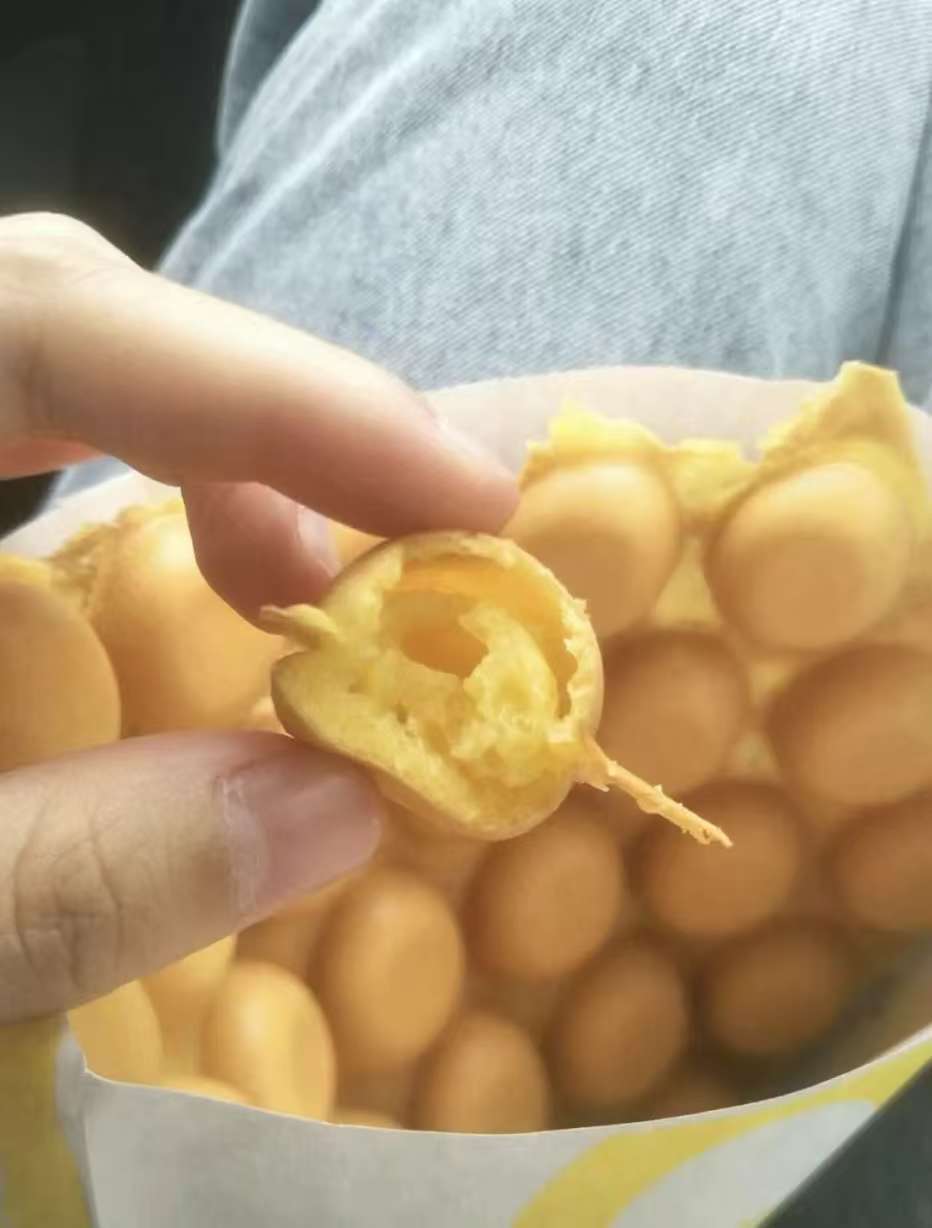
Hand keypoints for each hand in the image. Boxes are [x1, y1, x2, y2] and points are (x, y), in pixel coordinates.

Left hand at [0, 213, 516, 1020]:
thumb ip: (75, 875)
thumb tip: (332, 811)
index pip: (52, 320)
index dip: (276, 396)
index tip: (467, 504)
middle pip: (77, 313)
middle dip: (273, 419)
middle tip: (422, 549)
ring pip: (69, 366)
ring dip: (223, 462)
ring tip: (325, 595)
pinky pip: (39, 435)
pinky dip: (159, 501)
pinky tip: (226, 599)